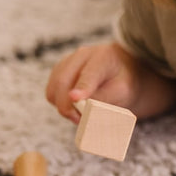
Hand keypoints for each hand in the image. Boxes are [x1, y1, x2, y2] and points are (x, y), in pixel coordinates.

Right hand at [46, 42, 175, 122]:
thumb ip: (105, 98)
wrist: (121, 70)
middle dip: (67, 105)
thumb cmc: (123, 81)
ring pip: (53, 89)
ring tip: (80, 114)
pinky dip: (60, 103)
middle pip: (63, 81)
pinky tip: (75, 107)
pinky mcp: (58, 71)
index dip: (82, 87)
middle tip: (78, 120)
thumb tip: (84, 109)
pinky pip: (51, 92)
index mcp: (103, 57)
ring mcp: (67, 62)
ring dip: (63, 106)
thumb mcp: (123, 91)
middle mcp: (82, 55)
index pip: (90, 74)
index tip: (75, 98)